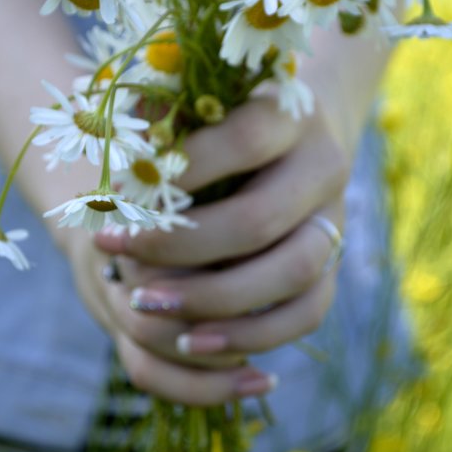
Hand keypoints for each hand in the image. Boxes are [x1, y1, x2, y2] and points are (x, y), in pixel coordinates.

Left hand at [94, 93, 349, 404]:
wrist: (282, 144)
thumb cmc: (215, 125)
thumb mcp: (192, 109)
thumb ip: (162, 126)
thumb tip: (122, 165)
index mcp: (290, 115)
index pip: (246, 139)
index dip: (185, 168)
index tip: (122, 190)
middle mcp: (323, 167)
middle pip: (261, 218)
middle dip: (181, 245)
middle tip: (117, 251)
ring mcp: (334, 221)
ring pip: (292, 272)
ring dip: (213, 299)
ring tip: (147, 306)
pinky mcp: (332, 267)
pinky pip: (307, 313)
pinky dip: (250, 335)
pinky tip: (193, 342)